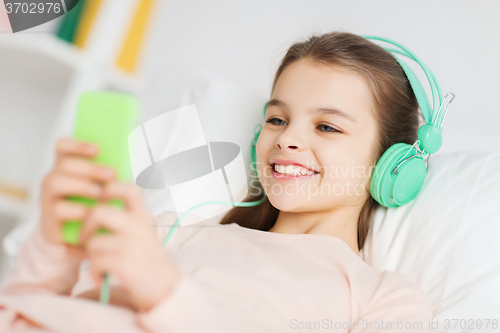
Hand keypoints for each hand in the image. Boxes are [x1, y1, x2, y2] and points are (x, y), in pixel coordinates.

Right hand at [40, 137, 114, 256]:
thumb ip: (108, 178)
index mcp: (66, 169)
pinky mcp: (48, 218)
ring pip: (56, 182)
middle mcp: (53, 180)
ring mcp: (47, 198)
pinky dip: (78, 210)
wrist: (78, 240)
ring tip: (102, 194)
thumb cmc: (92, 210)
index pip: (62, 147)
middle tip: (112, 175)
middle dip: (90, 168)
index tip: (98, 150)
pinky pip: (58, 209)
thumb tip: (128, 166)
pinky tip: (92, 213)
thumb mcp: (101, 192)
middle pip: (64, 164)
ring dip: (82, 186)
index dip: (77, 145)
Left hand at [77, 181, 181, 312]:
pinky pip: (95, 261)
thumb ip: (125, 222)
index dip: (110, 188)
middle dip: (85, 227)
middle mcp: (139, 227)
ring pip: (93, 242)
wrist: (167, 289)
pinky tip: (102, 277)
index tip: (101, 200)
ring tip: (100, 264)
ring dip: (90, 256)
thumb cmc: (149, 263)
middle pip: (98, 212)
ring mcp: (132, 244)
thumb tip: (93, 212)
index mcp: (143, 217)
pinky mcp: (125, 263)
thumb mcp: (143, 235)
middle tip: (86, 239)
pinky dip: (94, 272)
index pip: (128, 189)